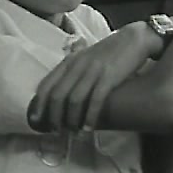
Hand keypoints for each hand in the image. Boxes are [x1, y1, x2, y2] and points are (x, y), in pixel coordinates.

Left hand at [29, 23, 149, 131]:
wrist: (136, 39)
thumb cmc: (112, 51)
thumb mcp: (88, 56)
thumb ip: (75, 69)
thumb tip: (63, 89)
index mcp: (70, 60)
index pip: (46, 85)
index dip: (38, 105)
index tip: (36, 121)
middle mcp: (77, 65)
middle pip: (57, 96)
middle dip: (54, 117)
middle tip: (56, 132)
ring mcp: (93, 70)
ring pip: (73, 100)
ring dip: (71, 120)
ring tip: (73, 133)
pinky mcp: (109, 77)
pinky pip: (95, 100)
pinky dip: (90, 117)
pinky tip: (89, 127)